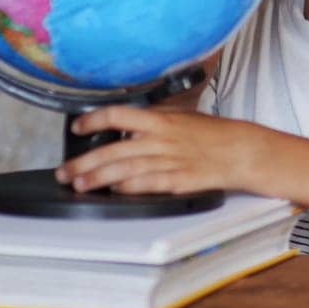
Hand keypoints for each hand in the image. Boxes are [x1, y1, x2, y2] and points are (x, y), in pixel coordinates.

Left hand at [55, 106, 260, 195]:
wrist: (243, 151)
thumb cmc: (216, 134)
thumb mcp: (183, 117)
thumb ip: (155, 120)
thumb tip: (128, 123)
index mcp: (161, 119)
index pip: (118, 115)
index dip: (93, 121)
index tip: (77, 128)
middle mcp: (161, 139)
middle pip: (113, 149)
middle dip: (84, 162)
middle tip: (65, 171)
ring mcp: (169, 160)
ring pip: (125, 169)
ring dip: (98, 178)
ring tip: (79, 185)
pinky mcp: (179, 180)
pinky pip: (147, 184)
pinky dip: (128, 188)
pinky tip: (114, 192)